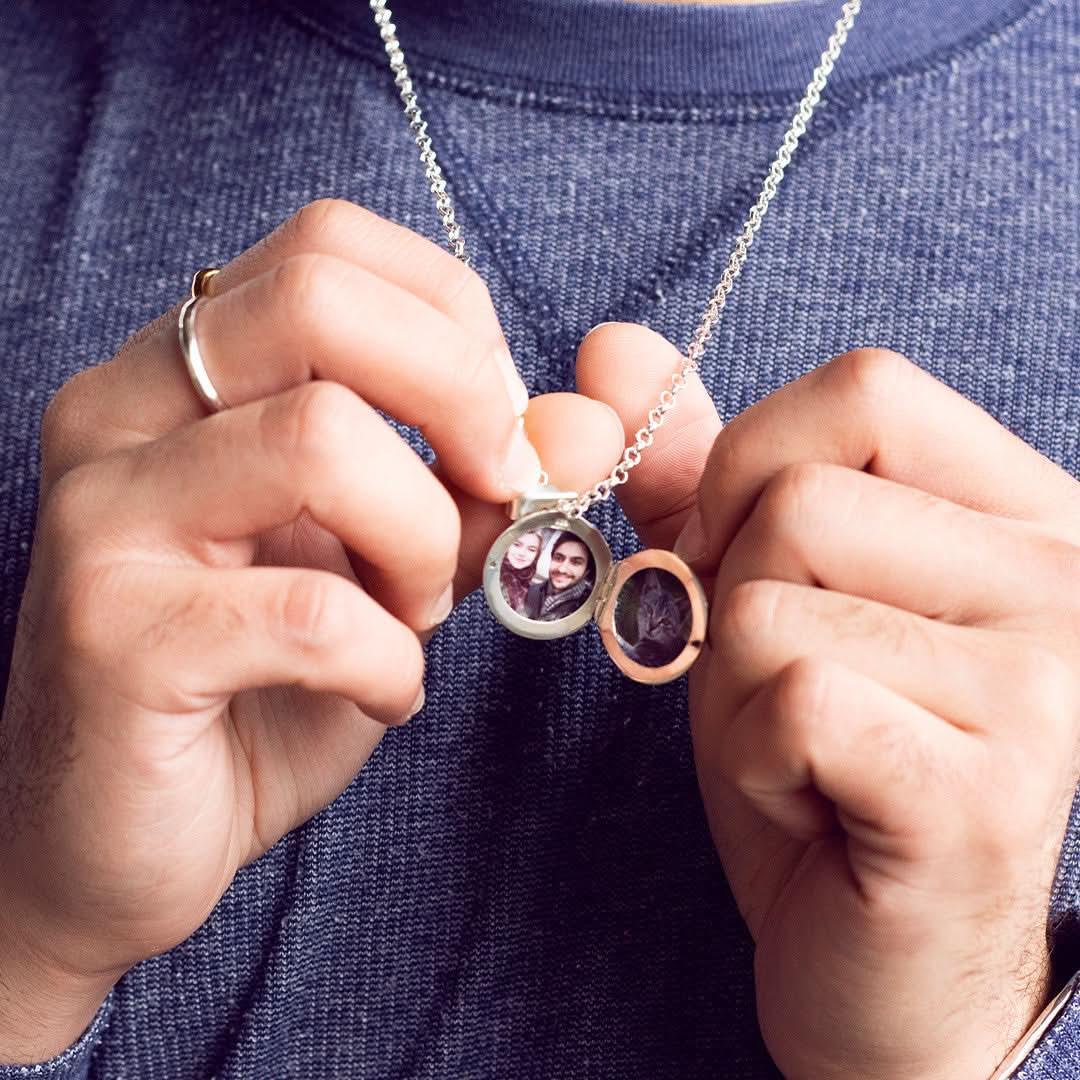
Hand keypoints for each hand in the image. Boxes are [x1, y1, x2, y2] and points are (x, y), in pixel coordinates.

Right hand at [0, 199, 624, 1061]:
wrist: (118, 836)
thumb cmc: (256, 687)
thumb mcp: (379, 562)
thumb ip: (464, 486)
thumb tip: (577, 429)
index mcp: (181, 368)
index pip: (331, 246)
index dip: (454, 325)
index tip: (499, 432)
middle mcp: (120, 408)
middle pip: (321, 300)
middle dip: (461, 397)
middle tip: (495, 497)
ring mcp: (102, 512)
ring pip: (318, 438)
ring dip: (421, 541)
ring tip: (415, 615)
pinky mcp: (110, 630)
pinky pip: (313, 610)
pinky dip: (390, 662)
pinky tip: (381, 694)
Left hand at [582, 330, 1079, 1079]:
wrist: (879, 958)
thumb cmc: (821, 762)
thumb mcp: (757, 591)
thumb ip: (694, 469)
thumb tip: (606, 348)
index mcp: (1022, 513)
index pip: (864, 391)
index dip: (748, 467)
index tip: (733, 558)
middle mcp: (1066, 581)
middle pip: (796, 502)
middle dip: (729, 602)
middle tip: (778, 688)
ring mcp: (1044, 687)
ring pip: (768, 605)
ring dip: (730, 693)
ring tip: (798, 754)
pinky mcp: (983, 791)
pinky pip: (786, 700)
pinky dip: (749, 758)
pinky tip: (810, 804)